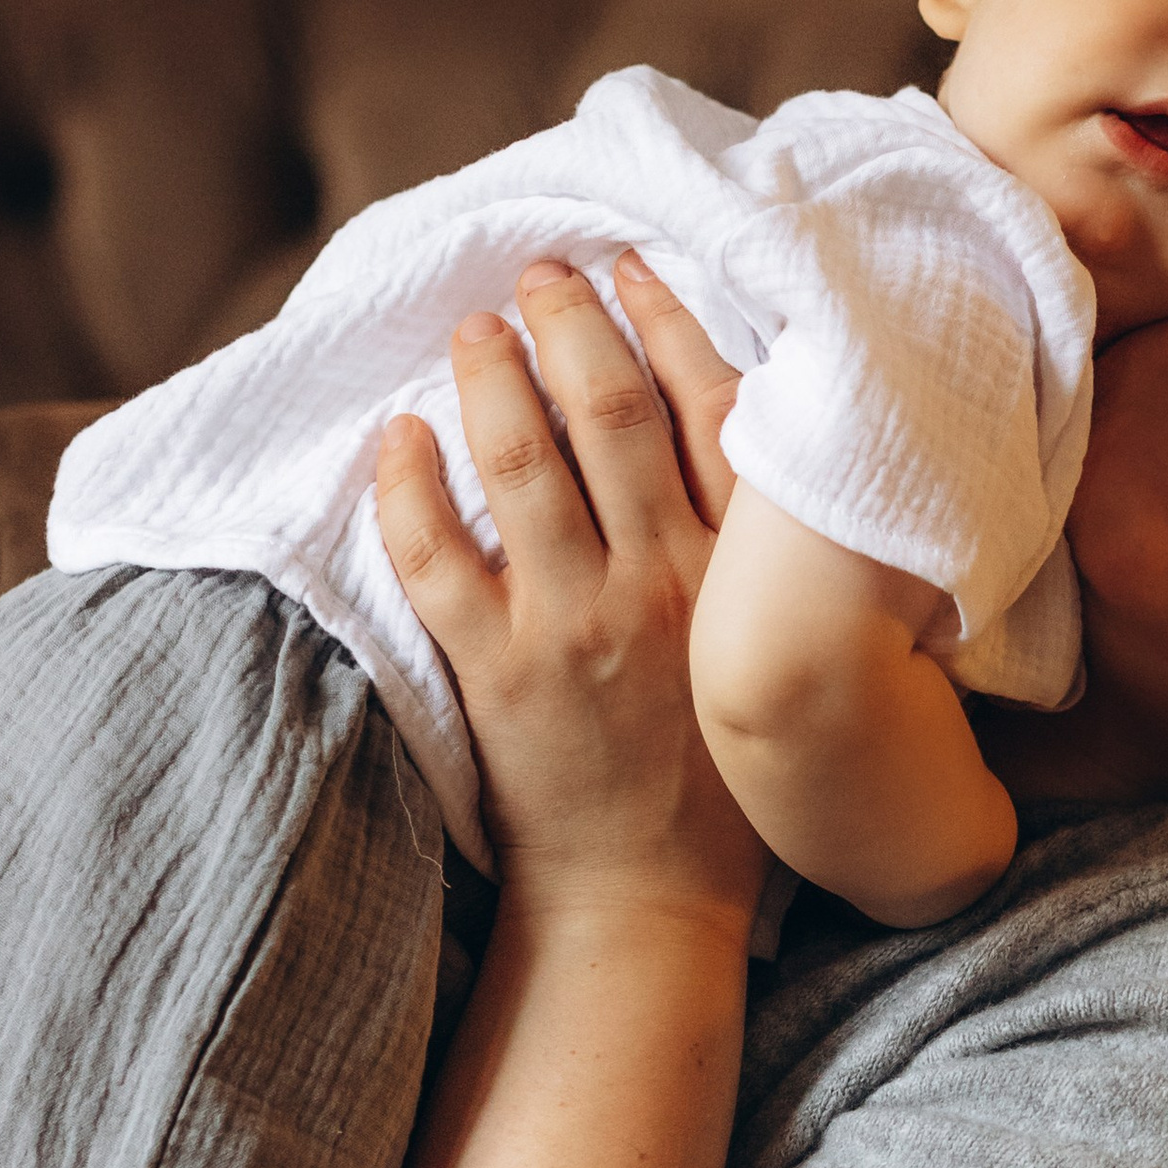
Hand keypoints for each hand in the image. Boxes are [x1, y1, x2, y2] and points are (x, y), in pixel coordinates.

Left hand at [375, 252, 765, 930]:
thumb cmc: (720, 783)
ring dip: (489, 373)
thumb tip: (734, 439)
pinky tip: (400, 435)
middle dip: (568, 321)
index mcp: (738, 573)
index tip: (633, 268)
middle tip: (540, 273)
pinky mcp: (499, 669)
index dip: (668, 322)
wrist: (649, 899)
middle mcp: (663, 582)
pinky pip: (437, 554)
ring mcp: (576, 623)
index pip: (711, 410)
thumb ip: (754, 557)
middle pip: (609, 409)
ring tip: (472, 328)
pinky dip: (409, 484)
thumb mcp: (767, 651)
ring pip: (519, 460)